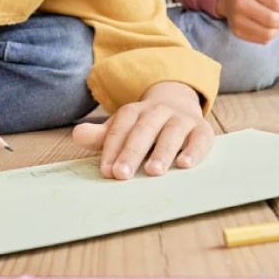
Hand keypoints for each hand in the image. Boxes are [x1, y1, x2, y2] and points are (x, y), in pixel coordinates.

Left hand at [71, 81, 213, 179]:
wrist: (177, 104)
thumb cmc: (143, 127)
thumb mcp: (121, 129)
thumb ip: (100, 135)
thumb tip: (77, 135)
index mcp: (134, 111)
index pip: (120, 128)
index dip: (112, 149)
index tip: (107, 171)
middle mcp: (157, 111)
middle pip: (143, 130)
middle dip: (131, 152)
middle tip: (122, 175)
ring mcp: (181, 119)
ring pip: (172, 132)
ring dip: (162, 151)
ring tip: (154, 172)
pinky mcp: (201, 130)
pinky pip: (199, 138)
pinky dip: (194, 150)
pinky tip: (185, 165)